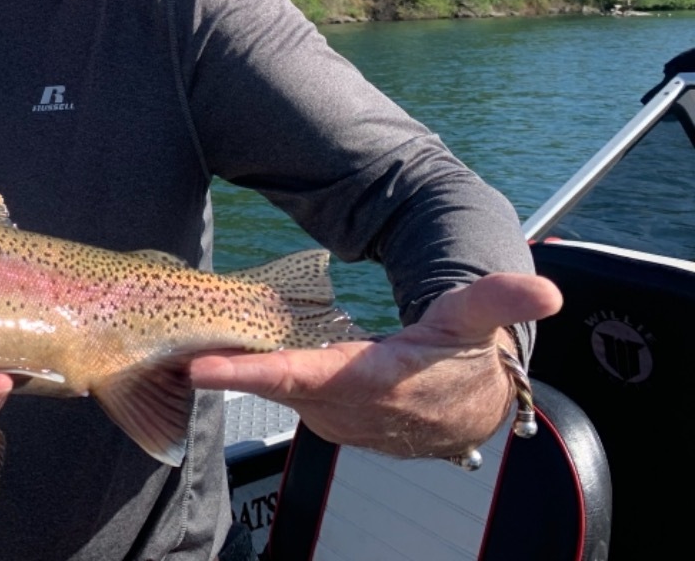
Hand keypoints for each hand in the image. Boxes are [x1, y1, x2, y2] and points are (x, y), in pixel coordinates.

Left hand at [189, 272, 562, 458]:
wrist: (469, 407)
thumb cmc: (463, 357)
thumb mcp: (477, 322)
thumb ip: (499, 300)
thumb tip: (543, 290)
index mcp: (376, 382)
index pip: (305, 378)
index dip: (254, 374)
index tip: (201, 368)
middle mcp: (347, 409)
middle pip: (274, 385)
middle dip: (222, 371)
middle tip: (166, 351)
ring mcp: (333, 418)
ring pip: (274, 391)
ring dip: (231, 374)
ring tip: (180, 349)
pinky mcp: (325, 417)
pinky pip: (282, 394)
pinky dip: (252, 378)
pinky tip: (219, 360)